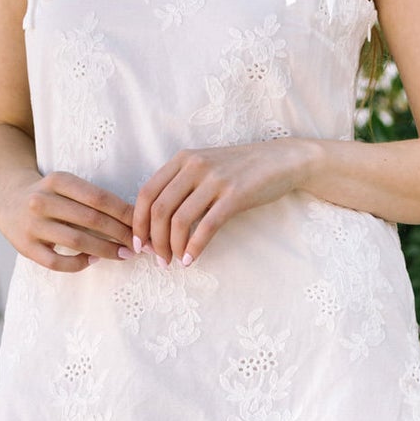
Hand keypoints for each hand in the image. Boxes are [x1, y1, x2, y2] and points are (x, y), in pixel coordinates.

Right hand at [0, 171, 136, 271]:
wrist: (6, 198)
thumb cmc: (49, 194)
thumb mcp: (66, 186)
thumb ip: (93, 200)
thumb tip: (135, 221)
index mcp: (57, 180)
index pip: (99, 198)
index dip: (125, 214)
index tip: (143, 226)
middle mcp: (42, 200)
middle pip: (91, 220)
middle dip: (120, 234)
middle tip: (139, 245)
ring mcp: (32, 225)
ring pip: (76, 241)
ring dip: (106, 250)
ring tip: (124, 254)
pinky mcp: (25, 247)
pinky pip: (57, 262)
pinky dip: (79, 263)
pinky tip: (93, 260)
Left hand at [130, 139, 317, 266]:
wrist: (281, 161)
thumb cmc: (241, 169)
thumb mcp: (206, 167)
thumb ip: (182, 185)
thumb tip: (158, 220)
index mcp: (182, 159)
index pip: (147, 193)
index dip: (138, 222)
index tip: (140, 244)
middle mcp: (194, 166)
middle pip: (160, 209)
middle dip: (154, 240)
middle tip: (159, 260)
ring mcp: (215, 180)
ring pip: (179, 220)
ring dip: (172, 247)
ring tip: (175, 261)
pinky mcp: (234, 196)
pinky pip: (206, 226)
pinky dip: (194, 247)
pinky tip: (191, 259)